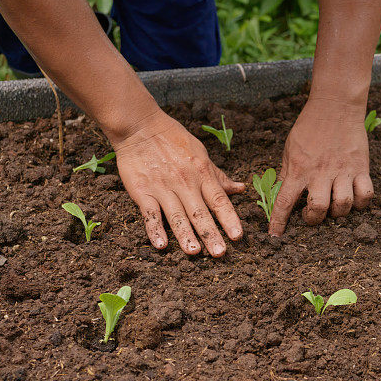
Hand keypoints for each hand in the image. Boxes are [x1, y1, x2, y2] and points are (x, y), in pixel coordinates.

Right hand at [113, 111, 244, 256]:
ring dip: (185, 235)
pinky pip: (150, 214)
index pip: (219, 200)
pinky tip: (160, 245)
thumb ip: (218, 176)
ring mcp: (163, 188)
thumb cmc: (173, 138)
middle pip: (200, 212)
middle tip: (220, 253)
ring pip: (177, 216)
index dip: (229, 219)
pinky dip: (154, 229)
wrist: (140, 127)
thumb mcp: (201, 153)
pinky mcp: (142, 191)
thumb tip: (240, 188)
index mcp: (202, 173)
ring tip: (194, 252)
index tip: (238, 236)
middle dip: (211, 234)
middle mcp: (185, 183)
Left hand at [269, 97, 373, 235]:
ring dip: (337, 213)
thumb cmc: (309, 127)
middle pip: (318, 209)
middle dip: (313, 219)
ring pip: (343, 206)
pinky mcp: (361, 168)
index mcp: (299, 169)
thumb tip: (277, 194)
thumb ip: (285, 173)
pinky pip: (366, 195)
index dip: (278, 222)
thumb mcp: (290, 149)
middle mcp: (321, 173)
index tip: (276, 236)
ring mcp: (343, 171)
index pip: (284, 202)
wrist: (335, 106)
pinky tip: (354, 198)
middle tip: (312, 214)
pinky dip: (361, 202)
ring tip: (333, 206)